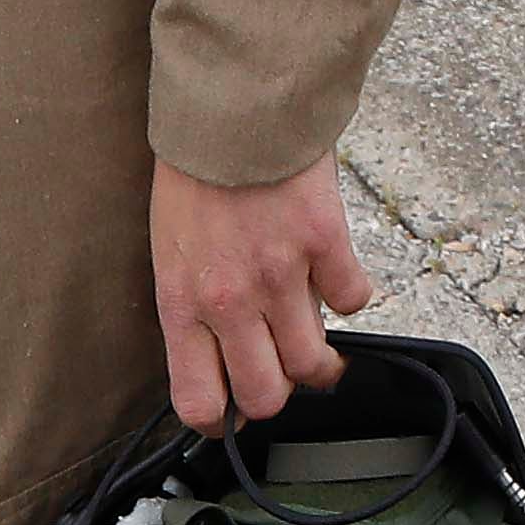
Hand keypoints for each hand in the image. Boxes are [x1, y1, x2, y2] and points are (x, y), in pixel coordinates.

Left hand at [146, 155, 373, 431]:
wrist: (231, 106)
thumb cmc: (194, 173)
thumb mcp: (171, 248)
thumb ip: (194, 303)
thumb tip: (221, 351)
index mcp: (182, 303)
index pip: (200, 402)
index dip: (220, 419)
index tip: (232, 408)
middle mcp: (231, 301)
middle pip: (266, 396)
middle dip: (277, 394)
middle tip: (280, 373)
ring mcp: (281, 275)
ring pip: (313, 363)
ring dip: (320, 361)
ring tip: (319, 346)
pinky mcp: (324, 243)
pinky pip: (353, 300)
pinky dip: (350, 294)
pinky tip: (335, 278)